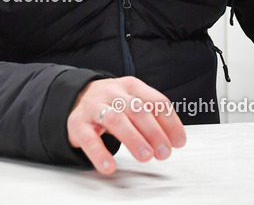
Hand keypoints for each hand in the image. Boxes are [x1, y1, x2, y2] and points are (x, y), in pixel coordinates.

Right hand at [67, 76, 186, 173]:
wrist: (75, 96)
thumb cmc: (111, 103)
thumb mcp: (132, 100)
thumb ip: (152, 116)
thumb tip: (174, 140)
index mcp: (131, 86)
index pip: (156, 102)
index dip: (170, 123)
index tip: (178, 142)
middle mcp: (113, 93)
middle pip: (137, 110)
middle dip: (154, 132)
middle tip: (164, 152)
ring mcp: (94, 107)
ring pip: (116, 120)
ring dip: (133, 139)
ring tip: (145, 156)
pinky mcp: (78, 124)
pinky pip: (89, 139)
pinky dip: (99, 153)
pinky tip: (109, 166)